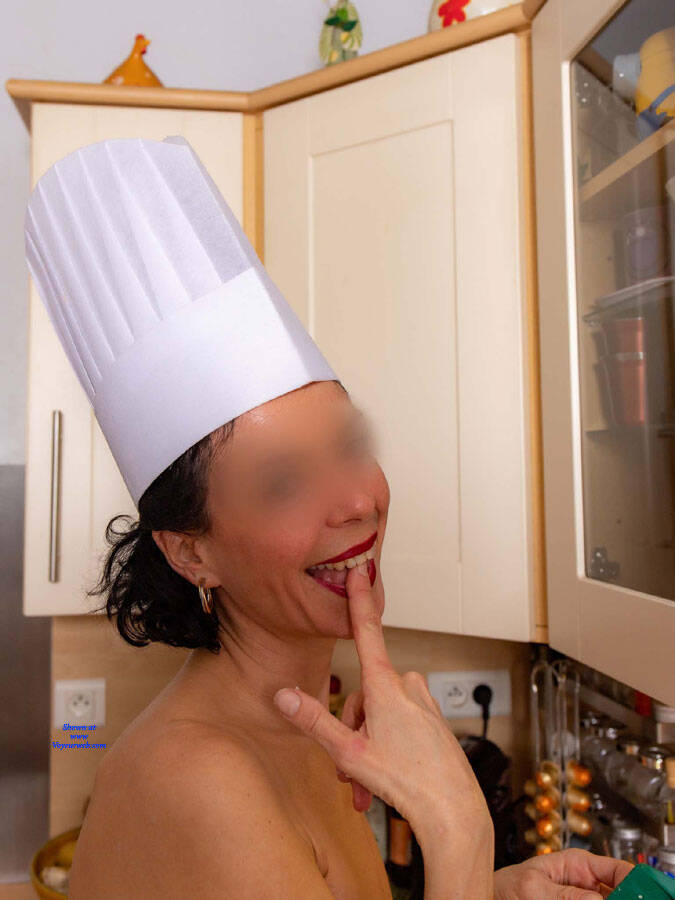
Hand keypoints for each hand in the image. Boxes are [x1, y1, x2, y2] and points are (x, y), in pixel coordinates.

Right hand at [272, 561, 489, 838]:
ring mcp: (423, 705)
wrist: (454, 812)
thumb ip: (314, 721)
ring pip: (380, 715)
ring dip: (367, 747)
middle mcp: (407, 687)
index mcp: (386, 686)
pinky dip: (388, 750)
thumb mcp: (349, 753)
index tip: (360, 571)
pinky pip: (400, 727)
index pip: (367, 632)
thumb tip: (282, 695)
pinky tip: (385, 781)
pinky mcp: (434, 723)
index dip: (359, 600)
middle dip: (351, 731)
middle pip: (363, 696)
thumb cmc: (405, 782)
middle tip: (348, 770)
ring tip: (364, 786)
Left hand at [493, 849, 633, 898]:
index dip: (633, 882)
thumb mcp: (532, 888)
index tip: (640, 894)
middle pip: (619, 893)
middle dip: (623, 897)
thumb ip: (563, 895)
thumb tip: (595, 898)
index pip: (617, 868)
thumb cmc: (506, 886)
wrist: (492, 898)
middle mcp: (585, 884)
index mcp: (577, 864)